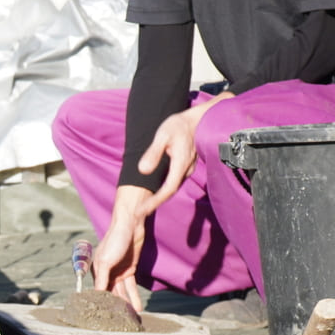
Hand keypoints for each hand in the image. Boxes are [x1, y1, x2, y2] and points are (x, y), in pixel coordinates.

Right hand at [92, 185, 149, 311]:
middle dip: (115, 306)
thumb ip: (102, 279)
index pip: (98, 291)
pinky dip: (134, 297)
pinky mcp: (129, 270)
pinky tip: (138, 307)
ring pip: (121, 292)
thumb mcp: (106, 261)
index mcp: (97, 270)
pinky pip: (131, 287)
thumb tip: (98, 296)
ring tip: (131, 318)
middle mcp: (106, 273)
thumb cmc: (115, 240)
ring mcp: (118, 272)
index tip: (103, 317)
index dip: (101, 303)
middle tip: (119, 321)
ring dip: (126, 304)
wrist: (131, 225)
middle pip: (110, 293)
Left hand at [136, 93, 229, 216]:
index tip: (140, 211)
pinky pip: (173, 182)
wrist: (197, 119)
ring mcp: (187, 169)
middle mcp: (186, 170)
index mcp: (181, 164)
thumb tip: (143, 170)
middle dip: (154, 204)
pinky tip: (153, 193)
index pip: (167, 189)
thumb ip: (153, 153)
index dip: (154, 202)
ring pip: (172, 188)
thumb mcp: (162, 135)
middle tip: (137, 214)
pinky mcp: (185, 167)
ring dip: (158, 199)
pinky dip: (163, 190)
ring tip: (142, 207)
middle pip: (170, 192)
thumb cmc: (179, 125)